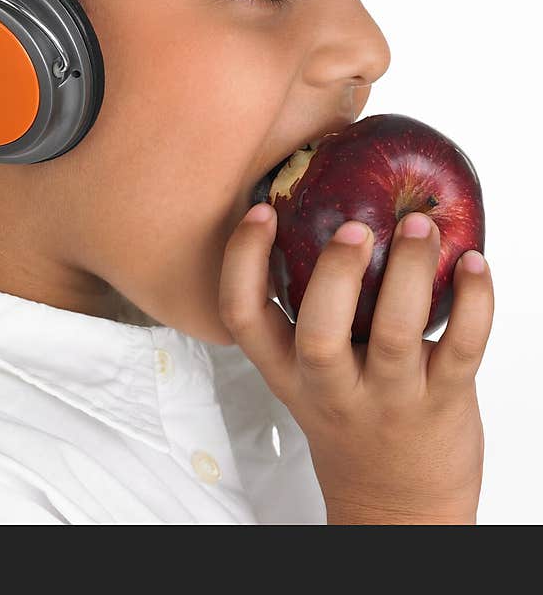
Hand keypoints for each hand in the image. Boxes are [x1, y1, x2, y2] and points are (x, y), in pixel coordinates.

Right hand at [218, 203, 493, 524]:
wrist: (397, 503)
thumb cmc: (351, 423)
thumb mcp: (307, 377)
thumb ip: (308, 314)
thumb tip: (327, 215)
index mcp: (286, 371)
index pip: (242, 317)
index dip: (242, 260)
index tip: (261, 213)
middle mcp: (331, 387)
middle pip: (319, 333)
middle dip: (335, 272)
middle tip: (355, 225)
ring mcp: (389, 397)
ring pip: (396, 334)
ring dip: (409, 272)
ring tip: (420, 226)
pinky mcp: (443, 401)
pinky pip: (462, 347)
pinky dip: (474, 301)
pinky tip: (473, 264)